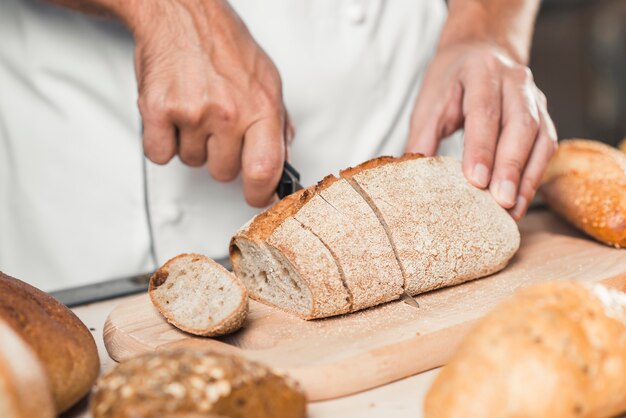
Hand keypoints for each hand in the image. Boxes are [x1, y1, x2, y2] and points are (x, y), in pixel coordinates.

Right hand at [129, 0, 291, 206]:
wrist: (181, 14)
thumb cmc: (224, 45)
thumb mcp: (267, 80)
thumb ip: (278, 124)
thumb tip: (282, 162)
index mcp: (261, 107)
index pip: (265, 170)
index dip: (260, 192)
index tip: (257, 196)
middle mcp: (229, 112)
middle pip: (224, 173)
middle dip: (222, 158)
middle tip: (218, 128)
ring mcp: (193, 113)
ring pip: (193, 163)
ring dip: (193, 145)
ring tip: (196, 111)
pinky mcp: (159, 111)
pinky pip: (161, 154)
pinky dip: (164, 141)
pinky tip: (175, 117)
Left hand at [406, 41, 556, 219]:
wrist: (480, 51)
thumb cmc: (450, 82)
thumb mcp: (429, 102)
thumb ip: (421, 139)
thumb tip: (410, 178)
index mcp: (481, 71)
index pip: (484, 111)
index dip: (481, 148)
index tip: (476, 180)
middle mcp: (514, 81)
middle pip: (519, 125)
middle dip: (510, 167)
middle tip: (501, 202)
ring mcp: (534, 97)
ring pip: (540, 138)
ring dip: (527, 177)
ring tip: (513, 210)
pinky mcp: (544, 116)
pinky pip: (546, 147)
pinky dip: (534, 176)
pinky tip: (521, 201)